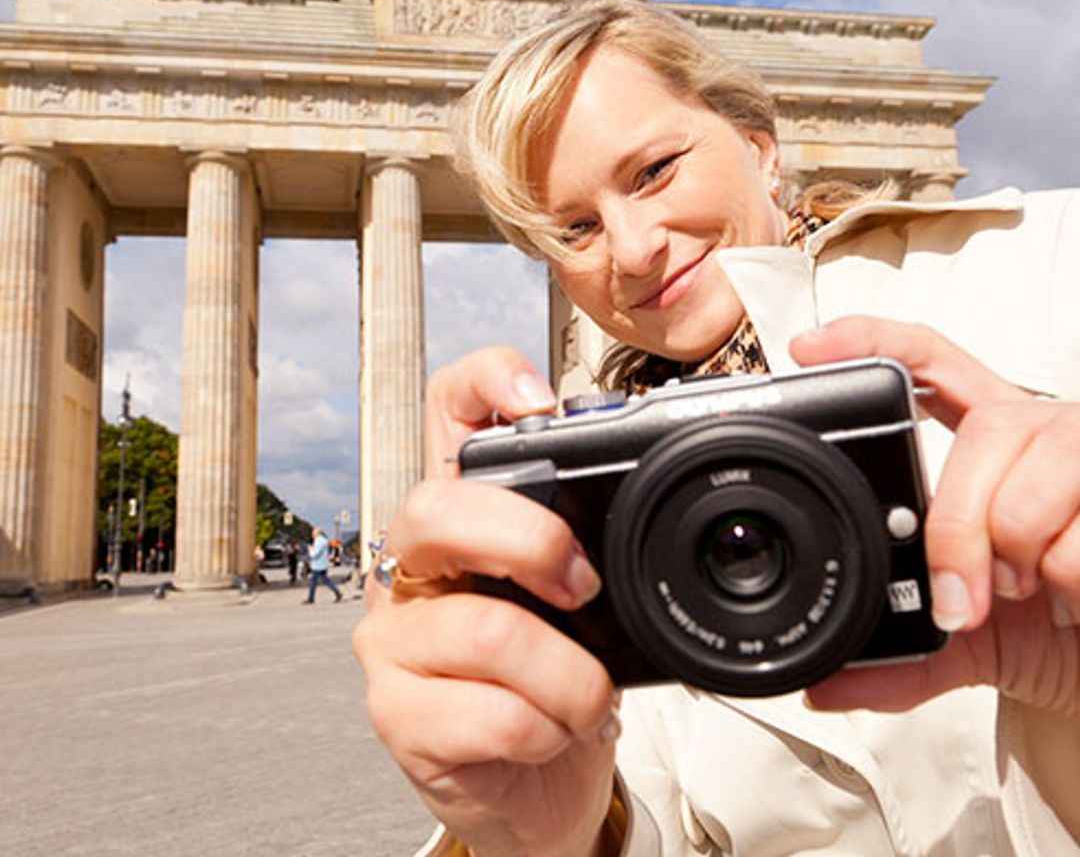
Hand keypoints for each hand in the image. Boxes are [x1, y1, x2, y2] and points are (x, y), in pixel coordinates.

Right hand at [353, 348, 618, 856]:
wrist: (537, 785)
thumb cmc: (557, 677)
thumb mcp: (582, 599)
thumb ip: (594, 542)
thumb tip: (655, 491)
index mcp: (462, 515)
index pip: (448, 410)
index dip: (485, 380)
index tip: (541, 400)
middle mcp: (413, 563)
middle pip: (437, 509)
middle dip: (531, 542)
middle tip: (583, 585)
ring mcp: (394, 638)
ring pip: (481, 628)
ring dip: (568, 676)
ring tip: (584, 697)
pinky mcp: (397, 715)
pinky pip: (488, 714)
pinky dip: (547, 728)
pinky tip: (548, 731)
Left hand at [789, 316, 1079, 716]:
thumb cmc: (1055, 634)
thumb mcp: (969, 640)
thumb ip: (900, 656)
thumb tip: (822, 688)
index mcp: (995, 446)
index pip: (933, 363)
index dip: (872, 340)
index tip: (810, 348)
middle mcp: (1046, 433)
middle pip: (988, 433)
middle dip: (962, 529)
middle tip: (962, 597)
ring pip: (1038, 486)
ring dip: (1025, 562)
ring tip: (1037, 593)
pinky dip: (1074, 586)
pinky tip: (1078, 602)